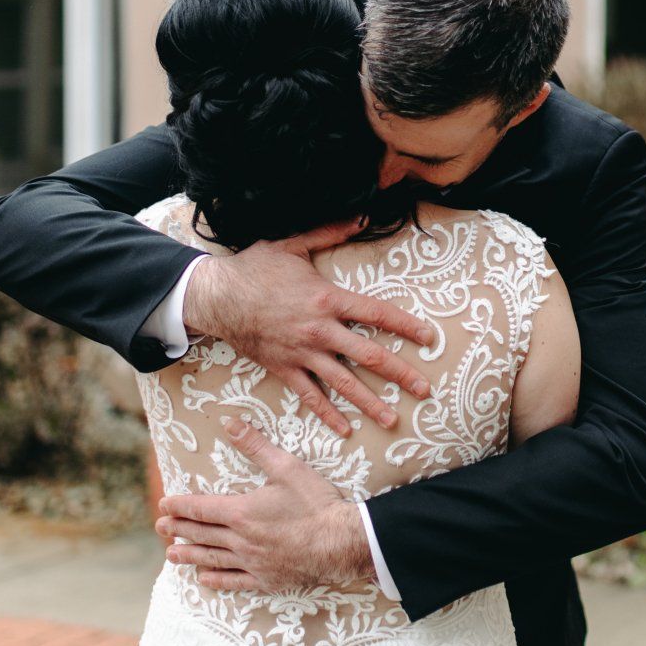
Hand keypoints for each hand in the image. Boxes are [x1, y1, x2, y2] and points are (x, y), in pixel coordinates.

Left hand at [158, 417, 374, 591]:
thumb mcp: (286, 467)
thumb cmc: (316, 503)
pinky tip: (204, 578)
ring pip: (213, 559)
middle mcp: (241, 540)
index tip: (164, 505)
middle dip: (178, 529)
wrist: (342, 541)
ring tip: (171, 555)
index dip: (181, 506)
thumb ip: (255, 445)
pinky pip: (235, 580)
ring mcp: (253, 562)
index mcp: (242, 512)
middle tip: (159, 528)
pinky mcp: (267, 579)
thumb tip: (230, 423)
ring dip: (190, 555)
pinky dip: (217, 579)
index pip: (202, 508)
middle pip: (202, 533)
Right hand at [182, 218, 435, 436]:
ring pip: (343, 382)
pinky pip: (310, 395)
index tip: (429, 338)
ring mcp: (302, 353)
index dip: (406, 326)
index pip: (377, 314)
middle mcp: (320, 330)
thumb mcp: (293, 245)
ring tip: (392, 419)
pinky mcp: (284, 369)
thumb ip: (330, 232)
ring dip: (370, 402)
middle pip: (369, 356)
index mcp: (327, 299)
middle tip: (424, 390)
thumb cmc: (255, 268)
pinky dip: (327, 413)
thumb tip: (362, 217)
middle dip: (400, 373)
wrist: (217, 297)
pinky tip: (345, 429)